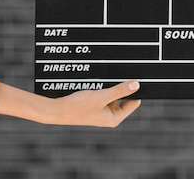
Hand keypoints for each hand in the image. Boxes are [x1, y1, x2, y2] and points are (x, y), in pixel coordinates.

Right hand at [0, 80, 141, 127]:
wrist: (56, 110)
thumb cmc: (78, 107)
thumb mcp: (102, 96)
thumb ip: (120, 90)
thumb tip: (137, 85)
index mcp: (114, 118)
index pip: (134, 102)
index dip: (135, 91)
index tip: (137, 78)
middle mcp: (109, 116)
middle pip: (123, 97)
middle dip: (121, 87)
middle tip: (120, 75)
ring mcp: (101, 110)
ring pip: (112, 94)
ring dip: (111, 86)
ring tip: (105, 79)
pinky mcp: (94, 105)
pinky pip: (103, 93)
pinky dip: (103, 87)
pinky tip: (98, 81)